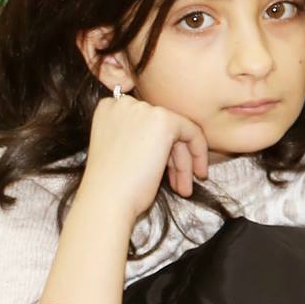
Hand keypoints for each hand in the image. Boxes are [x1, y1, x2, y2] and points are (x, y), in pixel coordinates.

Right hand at [81, 91, 208, 223]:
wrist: (107, 200)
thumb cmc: (112, 186)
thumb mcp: (121, 152)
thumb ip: (138, 137)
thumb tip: (171, 141)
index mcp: (108, 108)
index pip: (144, 122)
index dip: (157, 147)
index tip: (163, 170)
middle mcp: (123, 104)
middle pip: (161, 126)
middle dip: (173, 157)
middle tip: (179, 183)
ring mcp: (142, 109)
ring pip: (177, 131)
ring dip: (183, 162)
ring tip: (184, 188)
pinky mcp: (162, 120)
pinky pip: (191, 131)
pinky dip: (197, 153)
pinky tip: (195, 175)